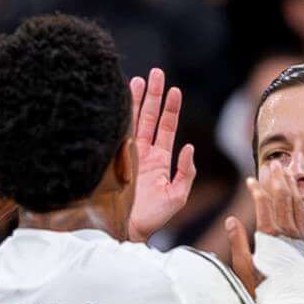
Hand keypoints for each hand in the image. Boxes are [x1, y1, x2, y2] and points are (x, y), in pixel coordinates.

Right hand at [121, 68, 196, 238]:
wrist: (127, 230)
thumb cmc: (153, 218)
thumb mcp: (177, 197)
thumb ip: (185, 172)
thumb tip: (189, 147)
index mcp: (160, 160)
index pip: (167, 127)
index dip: (171, 108)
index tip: (174, 89)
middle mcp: (144, 153)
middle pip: (150, 117)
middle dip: (153, 95)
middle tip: (155, 73)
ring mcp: (128, 154)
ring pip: (133, 121)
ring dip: (136, 100)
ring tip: (137, 79)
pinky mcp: (114, 158)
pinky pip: (118, 133)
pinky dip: (120, 116)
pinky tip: (120, 100)